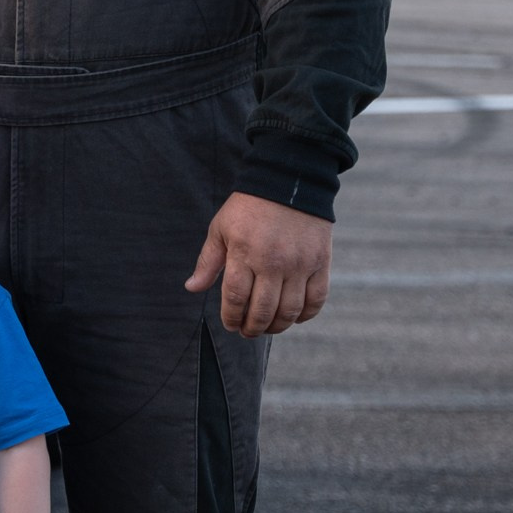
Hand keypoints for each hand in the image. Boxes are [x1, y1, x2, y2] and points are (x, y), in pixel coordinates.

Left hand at [185, 190, 331, 336]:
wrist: (289, 181)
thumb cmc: (249, 207)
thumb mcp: (221, 228)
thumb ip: (208, 261)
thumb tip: (192, 288)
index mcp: (244, 253)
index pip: (236, 299)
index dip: (231, 318)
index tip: (230, 324)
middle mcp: (273, 262)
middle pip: (262, 311)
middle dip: (252, 328)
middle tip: (248, 331)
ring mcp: (300, 264)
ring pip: (290, 311)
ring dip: (277, 326)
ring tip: (268, 326)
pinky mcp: (321, 263)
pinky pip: (316, 300)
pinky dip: (305, 315)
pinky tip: (294, 316)